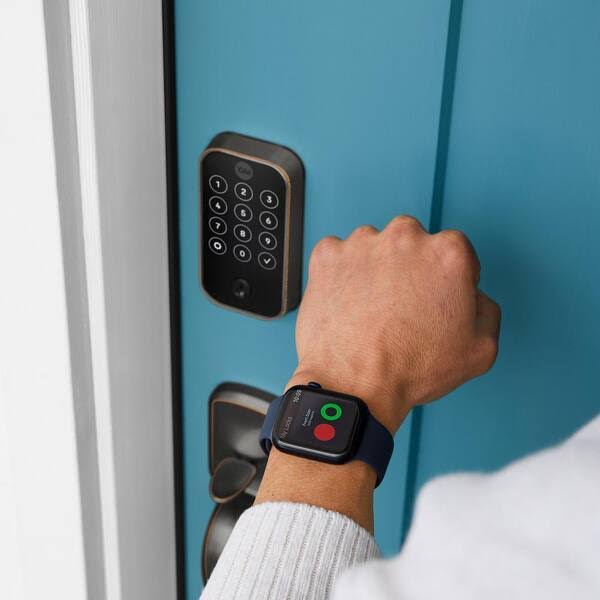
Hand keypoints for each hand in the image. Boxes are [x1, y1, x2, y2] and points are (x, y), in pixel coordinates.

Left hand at [290, 215, 500, 433]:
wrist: (355, 385)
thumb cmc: (412, 369)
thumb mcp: (481, 348)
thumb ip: (486, 309)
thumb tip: (473, 296)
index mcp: (447, 253)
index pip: (454, 250)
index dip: (448, 277)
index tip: (437, 296)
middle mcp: (404, 238)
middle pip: (412, 241)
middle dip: (410, 266)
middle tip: (403, 304)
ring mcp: (362, 244)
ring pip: (373, 246)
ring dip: (374, 267)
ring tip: (372, 307)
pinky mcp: (328, 256)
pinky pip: (337, 254)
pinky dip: (340, 272)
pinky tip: (347, 299)